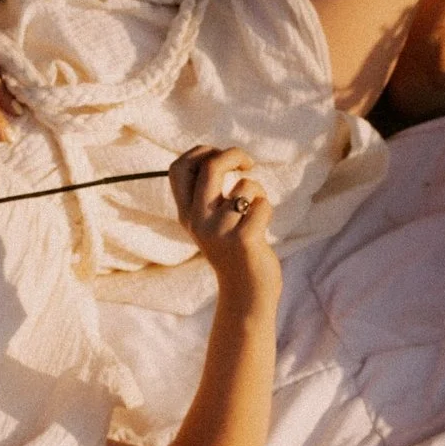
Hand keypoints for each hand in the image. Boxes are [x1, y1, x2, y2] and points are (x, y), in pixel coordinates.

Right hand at [170, 146, 277, 295]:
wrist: (244, 293)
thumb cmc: (234, 250)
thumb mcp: (212, 221)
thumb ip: (210, 193)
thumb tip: (223, 155)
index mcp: (186, 214)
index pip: (178, 168)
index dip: (200, 152)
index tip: (219, 156)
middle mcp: (197, 220)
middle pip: (210, 167)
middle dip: (233, 155)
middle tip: (248, 164)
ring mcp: (219, 231)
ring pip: (245, 186)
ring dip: (257, 191)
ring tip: (255, 211)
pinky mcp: (243, 240)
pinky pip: (261, 204)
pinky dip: (266, 209)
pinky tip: (262, 228)